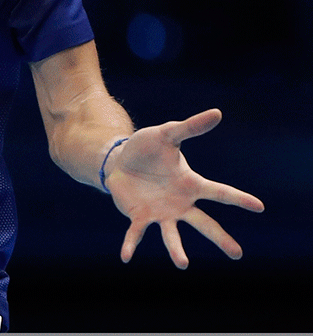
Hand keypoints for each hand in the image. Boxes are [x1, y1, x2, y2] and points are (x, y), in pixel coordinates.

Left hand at [105, 108, 263, 267]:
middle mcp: (180, 203)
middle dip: (220, 238)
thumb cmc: (147, 148)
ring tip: (183, 264)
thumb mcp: (167, 134)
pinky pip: (136, 233)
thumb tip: (217, 113)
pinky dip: (131, 245)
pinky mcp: (139, 216)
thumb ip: (189, 127)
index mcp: (191, 184)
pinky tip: (126, 257)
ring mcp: (161, 212)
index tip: (259, 206)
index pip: (219, 192)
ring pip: (172, 235)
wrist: (119, 160)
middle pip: (204, 223)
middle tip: (237, 255)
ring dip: (176, 250)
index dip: (238, 198)